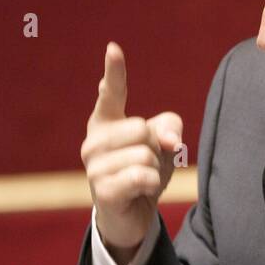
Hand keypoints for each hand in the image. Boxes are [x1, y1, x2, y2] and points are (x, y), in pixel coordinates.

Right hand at [81, 42, 183, 264]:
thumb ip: (171, 128)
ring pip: (144, 154)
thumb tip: (170, 140)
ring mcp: (94, 167)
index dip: (114, 72)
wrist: (130, 216)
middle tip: (148, 164)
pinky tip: (142, 192)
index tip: (113, 48)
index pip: (111, 93)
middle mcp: (94, 141)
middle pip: (141, 128)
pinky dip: (151, 184)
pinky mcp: (102, 191)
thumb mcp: (164, 145)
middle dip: (156, 147)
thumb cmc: (144, 171)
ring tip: (143, 180)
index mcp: (106, 123)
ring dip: (155, 169)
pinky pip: (141, 176)